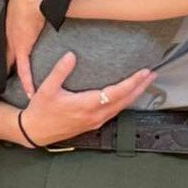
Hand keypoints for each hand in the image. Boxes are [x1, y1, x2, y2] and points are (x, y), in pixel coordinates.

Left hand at [7, 0, 67, 97]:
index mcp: (6, 25)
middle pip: (0, 55)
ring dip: (9, 76)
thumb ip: (25, 8)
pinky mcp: (22, 48)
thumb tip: (35, 6)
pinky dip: (27, 81)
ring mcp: (13, 43)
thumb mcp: (22, 2)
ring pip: (9, 64)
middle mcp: (6, 36)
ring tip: (8, 90)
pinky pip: (24, 69)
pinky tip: (30, 91)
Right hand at [17, 52, 155, 146]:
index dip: (132, 82)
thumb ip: (60, 72)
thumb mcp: (46, 89)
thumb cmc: (40, 111)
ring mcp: (95, 121)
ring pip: (121, 107)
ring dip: (134, 95)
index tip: (144, 72)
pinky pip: (114, 112)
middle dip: (140, 87)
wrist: (35, 131)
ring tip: (144, 83)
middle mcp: (95, 115)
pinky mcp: (93, 124)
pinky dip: (124, 102)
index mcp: (86, 105)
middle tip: (152, 75)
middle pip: (125, 100)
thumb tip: (70, 55)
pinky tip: (127, 96)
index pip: (116, 92)